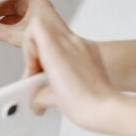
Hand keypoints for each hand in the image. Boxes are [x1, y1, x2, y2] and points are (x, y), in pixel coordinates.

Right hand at [0, 0, 63, 47]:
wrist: (63, 57)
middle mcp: (37, 9)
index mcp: (37, 2)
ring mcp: (37, 20)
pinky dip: (5, 27)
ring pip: (14, 14)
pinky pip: (17, 24)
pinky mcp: (35, 32)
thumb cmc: (49, 44)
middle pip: (12, 0)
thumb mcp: (16, 34)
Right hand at [22, 16, 120, 130]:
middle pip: (46, 30)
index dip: (28, 46)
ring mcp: (84, 47)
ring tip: (53, 75)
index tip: (32, 66)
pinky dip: (65, 58)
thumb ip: (34, 92)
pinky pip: (73, 47)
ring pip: (59, 38)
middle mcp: (72, 43)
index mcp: (56, 49)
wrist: (107, 109)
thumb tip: (35, 96)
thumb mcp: (47, 98)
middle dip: (38, 50)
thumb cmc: (82, 103)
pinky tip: (67, 76)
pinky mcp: (93, 54)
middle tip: (40, 71)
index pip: (36, 26)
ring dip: (51, 53)